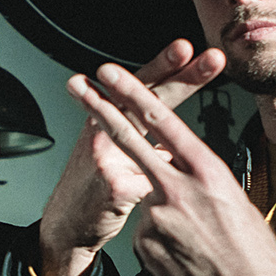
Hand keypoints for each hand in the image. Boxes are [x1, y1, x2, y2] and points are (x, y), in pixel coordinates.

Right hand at [38, 41, 223, 275]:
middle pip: (147, 99)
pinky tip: (171, 194)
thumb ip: (140, 138)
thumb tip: (173, 134)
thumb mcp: (112, 155)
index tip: (189, 49)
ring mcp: (107, 156)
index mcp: (108, 120)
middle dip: (183, 77)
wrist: (64, 227)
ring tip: (206, 99)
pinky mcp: (115, 186)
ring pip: (152, 133)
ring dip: (186, 117)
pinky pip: (152, 180)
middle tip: (211, 58)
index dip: (165, 67)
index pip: (142, 89)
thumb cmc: (93, 188)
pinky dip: (165, 186)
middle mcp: (103, 131)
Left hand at [71, 62, 275, 275]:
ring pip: (146, 198)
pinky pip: (146, 231)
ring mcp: (157, 217)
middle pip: (129, 140)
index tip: (109, 73)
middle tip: (76, 84)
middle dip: (100, 109)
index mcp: (206, 170)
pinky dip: (161, 239)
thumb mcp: (231, 197)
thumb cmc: (252, 248)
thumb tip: (174, 167)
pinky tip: (185, 256)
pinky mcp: (144, 245)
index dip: (132, 95)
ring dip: (165, 214)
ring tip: (197, 241)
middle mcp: (177, 188)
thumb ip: (196, 177)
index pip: (162, 122)